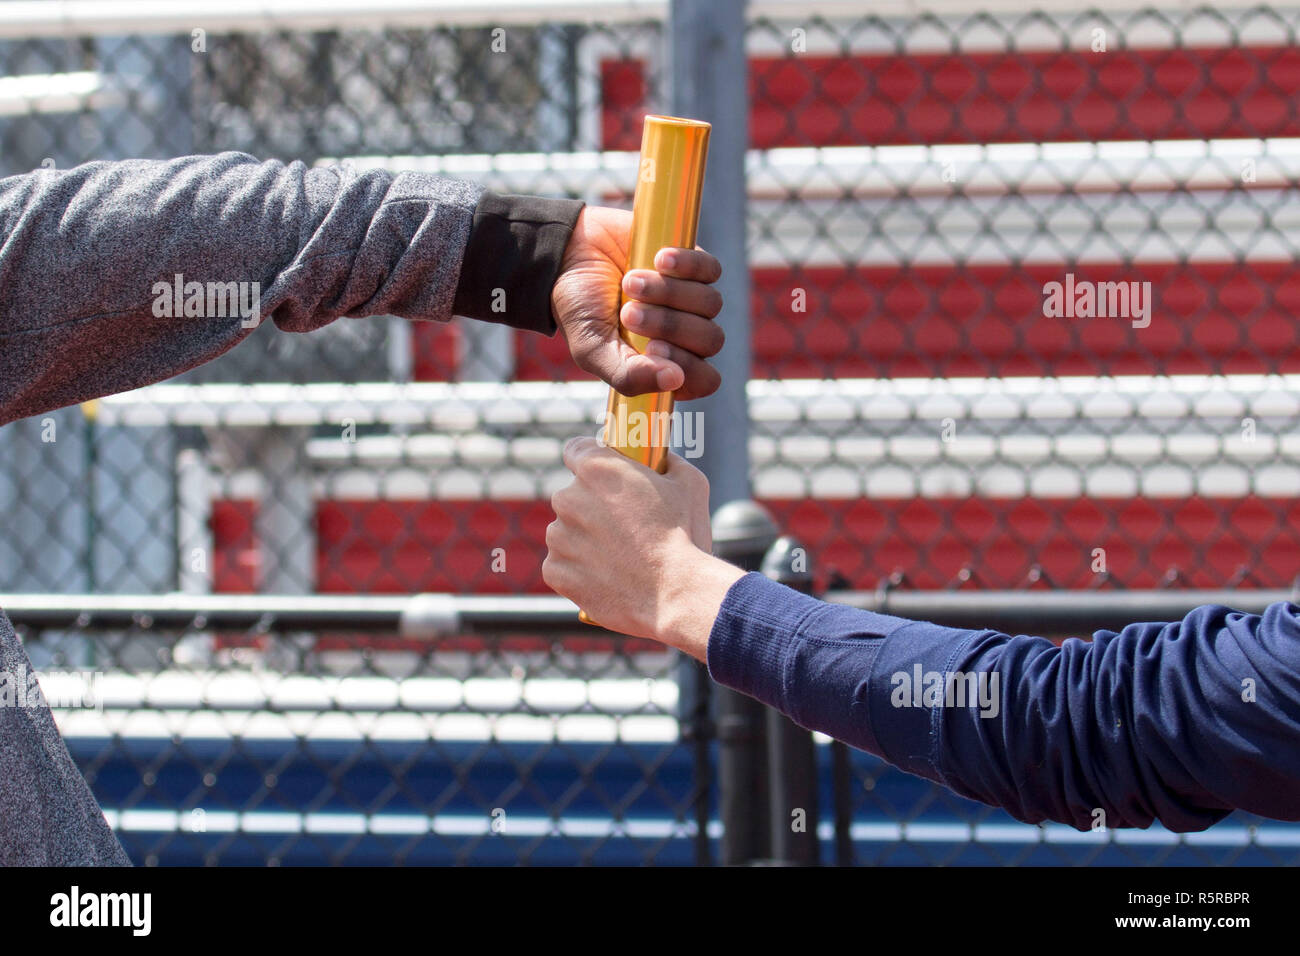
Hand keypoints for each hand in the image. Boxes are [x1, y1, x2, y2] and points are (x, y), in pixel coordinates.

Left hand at [543, 437, 743, 657]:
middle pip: (573, 495)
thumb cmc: (684, 536)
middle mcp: (569, 498)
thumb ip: (669, 462)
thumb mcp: (690, 483)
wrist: (675, 593)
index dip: (589, 460)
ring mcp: (558, 536)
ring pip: (565, 531)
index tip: (600, 475)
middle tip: (623, 525)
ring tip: (618, 557)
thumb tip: (664, 459)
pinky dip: (578, 570)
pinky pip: (561, 564)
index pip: (575, 450)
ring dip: (584, 539)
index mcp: (597, 468)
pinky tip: (606, 576)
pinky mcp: (555, 571)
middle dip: (592, 506)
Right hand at [550, 206, 723, 400]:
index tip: (653, 349)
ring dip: (667, 292)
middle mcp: (685, 335)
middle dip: (669, 326)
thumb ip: (627, 375)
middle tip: (629, 314)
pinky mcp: (694, 264)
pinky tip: (658, 259)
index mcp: (665, 364)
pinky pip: (711, 269)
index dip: (687, 367)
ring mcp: (693, 299)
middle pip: (711, 340)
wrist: (569, 253)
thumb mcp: (592, 349)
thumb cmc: (580, 307)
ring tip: (629, 283)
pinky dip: (685, 265)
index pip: (703, 380)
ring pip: (710, 303)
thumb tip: (674, 380)